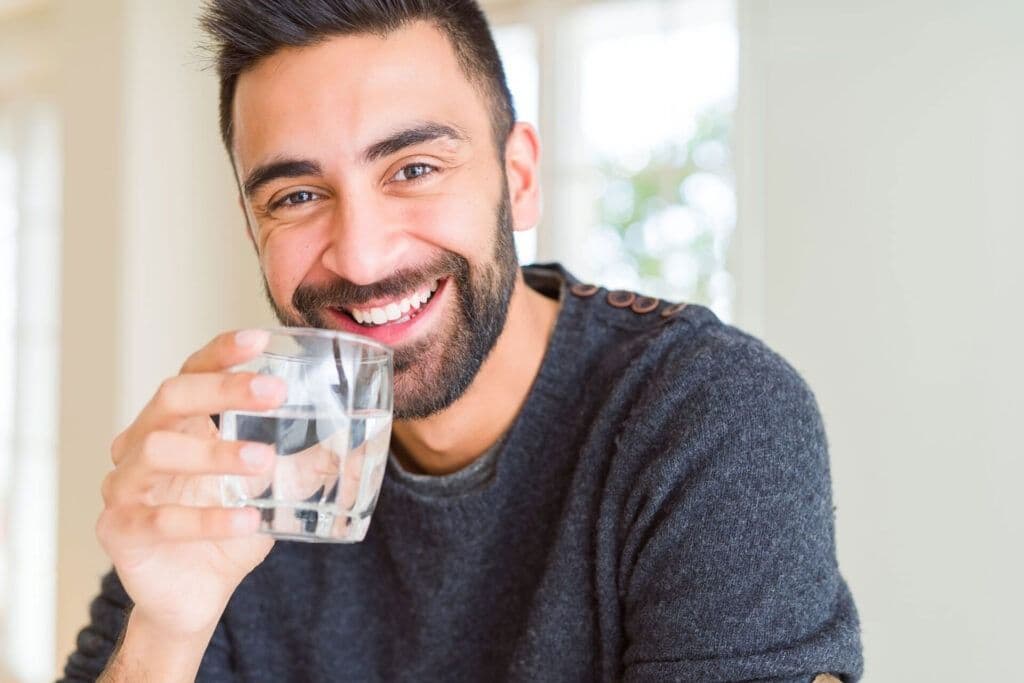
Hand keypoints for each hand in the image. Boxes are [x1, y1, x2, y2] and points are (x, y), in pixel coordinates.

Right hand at [96, 329, 285, 638]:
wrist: (195, 595)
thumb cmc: (229, 529)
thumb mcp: (275, 491)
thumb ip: (308, 463)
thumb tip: (363, 441)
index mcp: (177, 424)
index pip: (192, 372)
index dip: (221, 353)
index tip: (260, 338)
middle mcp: (141, 444)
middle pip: (171, 398)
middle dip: (222, 389)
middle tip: (275, 392)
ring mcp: (124, 486)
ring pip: (159, 452)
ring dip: (215, 453)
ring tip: (265, 461)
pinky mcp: (121, 530)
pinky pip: (161, 519)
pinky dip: (208, 518)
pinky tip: (248, 520)